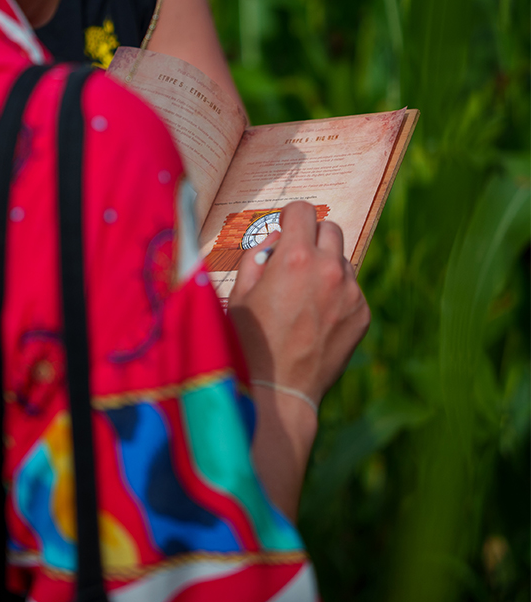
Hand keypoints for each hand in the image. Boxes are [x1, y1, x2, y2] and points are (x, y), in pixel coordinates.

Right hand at [228, 201, 369, 406]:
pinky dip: (337, 295)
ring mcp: (350, 292)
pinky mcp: (362, 314)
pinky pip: (352, 290)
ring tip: (305, 295)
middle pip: (330, 229)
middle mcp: (328, 268)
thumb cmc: (248, 342)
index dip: (290, 216)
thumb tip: (275, 239)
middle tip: (296, 260)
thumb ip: (256, 256)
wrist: (278, 391)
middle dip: (312, 237)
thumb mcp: (239, 293)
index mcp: (294, 257)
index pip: (303, 210)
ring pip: (343, 260)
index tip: (286, 227)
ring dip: (326, 266)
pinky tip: (317, 319)